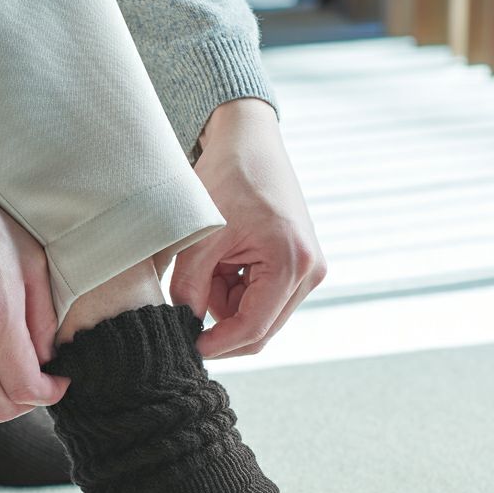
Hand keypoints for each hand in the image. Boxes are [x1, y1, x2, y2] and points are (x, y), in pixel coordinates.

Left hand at [170, 98, 325, 358]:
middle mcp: (309, 272)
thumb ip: (189, 289)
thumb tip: (183, 327)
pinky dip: (233, 288)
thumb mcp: (200, 238)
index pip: (254, 327)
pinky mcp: (297, 267)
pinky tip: (223, 259)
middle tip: (188, 298)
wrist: (249, 143)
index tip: (187, 348)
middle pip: (259, 328)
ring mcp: (307, 271)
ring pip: (255, 315)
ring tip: (209, 261)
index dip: (217, 344)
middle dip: (220, 320)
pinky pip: (259, 298)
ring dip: (224, 300)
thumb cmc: (228, 179)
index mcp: (293, 263)